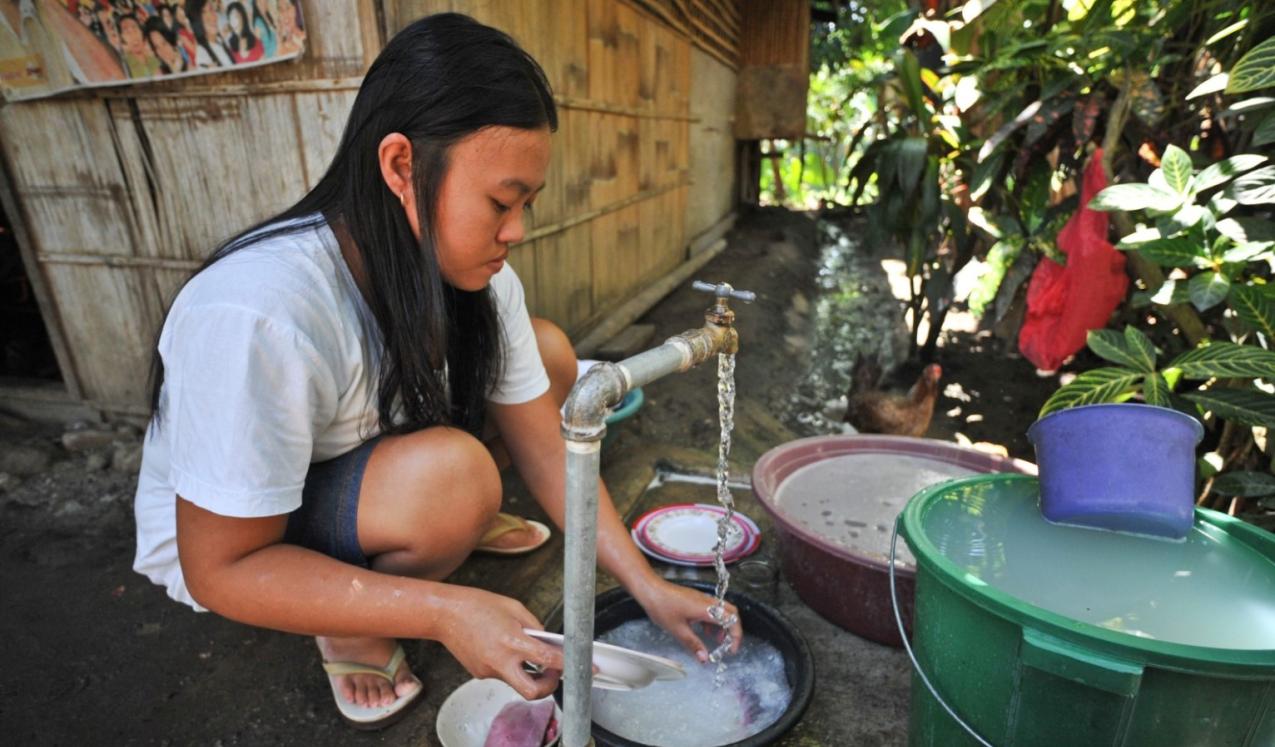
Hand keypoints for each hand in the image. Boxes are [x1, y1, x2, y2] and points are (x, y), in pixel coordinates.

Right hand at [435, 586, 563, 698]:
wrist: (444, 614)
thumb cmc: (477, 605)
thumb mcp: (514, 607)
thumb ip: (535, 626)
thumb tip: (548, 641)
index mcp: (512, 641)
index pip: (548, 659)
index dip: (568, 664)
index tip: (582, 666)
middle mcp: (500, 661)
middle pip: (532, 691)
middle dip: (549, 687)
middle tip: (554, 674)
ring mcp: (488, 671)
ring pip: (516, 681)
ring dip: (527, 673)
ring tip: (526, 653)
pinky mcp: (479, 673)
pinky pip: (502, 674)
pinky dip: (509, 665)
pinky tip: (502, 648)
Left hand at [632, 577, 742, 662]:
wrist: (650, 590)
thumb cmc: (662, 606)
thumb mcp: (678, 630)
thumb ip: (693, 644)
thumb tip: (704, 658)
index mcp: (706, 609)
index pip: (731, 620)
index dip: (735, 636)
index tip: (731, 649)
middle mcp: (707, 602)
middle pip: (731, 613)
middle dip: (733, 630)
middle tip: (728, 645)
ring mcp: (702, 599)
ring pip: (722, 612)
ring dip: (723, 627)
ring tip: (717, 641)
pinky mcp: (696, 599)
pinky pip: (711, 610)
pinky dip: (713, 622)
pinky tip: (705, 632)